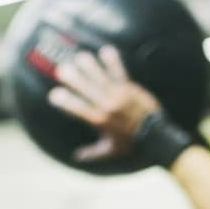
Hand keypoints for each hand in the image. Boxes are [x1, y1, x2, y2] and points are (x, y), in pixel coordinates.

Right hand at [47, 45, 160, 161]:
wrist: (155, 137)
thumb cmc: (131, 144)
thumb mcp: (110, 151)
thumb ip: (92, 153)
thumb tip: (76, 157)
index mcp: (99, 121)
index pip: (78, 109)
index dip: (65, 102)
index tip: (54, 95)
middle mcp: (107, 106)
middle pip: (87, 89)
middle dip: (74, 79)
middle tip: (61, 69)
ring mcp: (118, 95)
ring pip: (101, 78)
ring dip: (90, 66)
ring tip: (80, 57)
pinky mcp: (130, 88)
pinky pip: (119, 72)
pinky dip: (113, 61)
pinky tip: (105, 50)